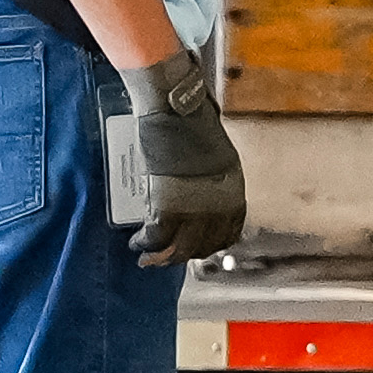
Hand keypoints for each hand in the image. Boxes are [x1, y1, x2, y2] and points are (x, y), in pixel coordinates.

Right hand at [111, 40, 248, 264]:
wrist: (177, 114)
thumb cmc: (193, 126)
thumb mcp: (217, 157)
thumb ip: (212, 181)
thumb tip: (200, 192)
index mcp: (234, 192)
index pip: (229, 234)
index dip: (210, 244)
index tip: (196, 247)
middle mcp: (219, 206)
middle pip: (203, 246)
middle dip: (182, 255)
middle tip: (166, 258)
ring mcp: (195, 210)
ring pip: (179, 248)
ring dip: (162, 256)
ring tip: (148, 256)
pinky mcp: (168, 208)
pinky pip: (155, 238)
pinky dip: (145, 243)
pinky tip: (137, 242)